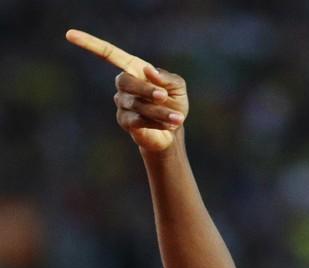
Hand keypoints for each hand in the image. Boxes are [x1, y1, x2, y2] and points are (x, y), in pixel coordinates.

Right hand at [65, 29, 188, 151]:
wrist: (173, 130)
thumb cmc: (174, 102)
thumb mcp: (178, 87)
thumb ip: (167, 78)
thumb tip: (148, 71)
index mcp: (134, 69)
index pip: (110, 54)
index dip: (90, 44)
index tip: (69, 34)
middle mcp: (123, 85)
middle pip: (125, 81)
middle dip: (146, 89)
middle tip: (163, 96)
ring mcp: (122, 103)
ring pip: (137, 104)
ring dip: (159, 111)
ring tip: (177, 117)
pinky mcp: (124, 121)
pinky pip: (138, 120)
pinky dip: (157, 122)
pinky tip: (169, 125)